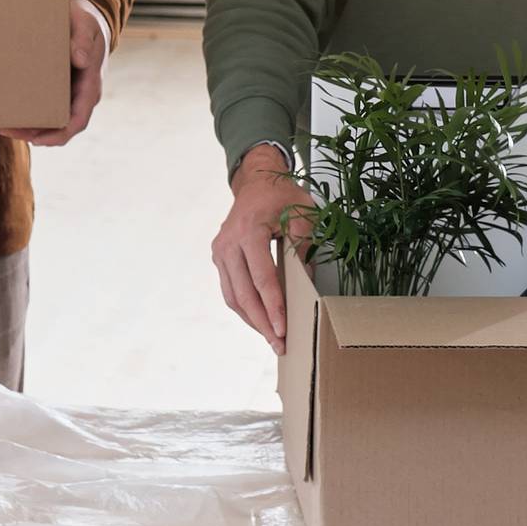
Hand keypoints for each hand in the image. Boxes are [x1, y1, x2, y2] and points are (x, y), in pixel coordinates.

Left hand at [3, 0, 113, 145]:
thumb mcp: (86, 24)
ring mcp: (70, 93)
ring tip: (2, 125)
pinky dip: (30, 114)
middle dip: (34, 134)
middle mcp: (81, 95)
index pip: (78, 119)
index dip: (58, 134)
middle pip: (60, 127)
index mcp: (90, 84)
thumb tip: (81, 60)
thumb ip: (83, 38)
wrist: (87, 19)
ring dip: (28, 127)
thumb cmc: (86, 21)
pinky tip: (10, 112)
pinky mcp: (59, 89)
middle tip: (5, 129)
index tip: (37, 140)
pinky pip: (46, 107)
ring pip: (51, 121)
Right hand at [212, 142, 315, 350]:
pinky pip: (231, 290)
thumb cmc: (280, 195)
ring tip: (271, 338)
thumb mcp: (301, 213)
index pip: (262, 277)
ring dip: (252, 320)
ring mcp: (220, 251)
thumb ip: (303, 245)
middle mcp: (228, 243)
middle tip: (279, 344)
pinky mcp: (220, 258)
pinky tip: (260, 320)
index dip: (274, 306)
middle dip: (263, 323)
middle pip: (244, 294)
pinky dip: (245, 308)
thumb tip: (307, 282)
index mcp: (248, 231)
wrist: (256, 181)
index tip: (284, 329)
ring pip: (233, 297)